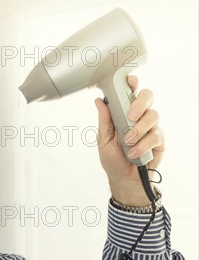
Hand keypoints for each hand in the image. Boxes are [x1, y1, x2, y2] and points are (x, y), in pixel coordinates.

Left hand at [94, 76, 163, 205]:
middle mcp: (139, 116)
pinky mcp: (159, 140)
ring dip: (139, 129)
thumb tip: (99, 101)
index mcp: (124, 113)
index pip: (130, 93)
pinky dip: (143, 144)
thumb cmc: (113, 158)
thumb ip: (104, 120)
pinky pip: (156, 135)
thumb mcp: (103, 140)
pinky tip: (134, 153)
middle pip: (147, 97)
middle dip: (139, 103)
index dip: (132, 84)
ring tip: (128, 143)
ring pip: (153, 116)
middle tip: (130, 116)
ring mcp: (151, 127)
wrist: (124, 179)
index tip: (130, 81)